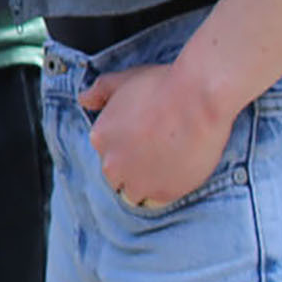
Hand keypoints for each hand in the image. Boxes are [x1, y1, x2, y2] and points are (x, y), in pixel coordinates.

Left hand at [79, 59, 239, 210]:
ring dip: (146, 183)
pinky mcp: (162, 193)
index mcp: (100, 138)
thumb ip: (99, 91)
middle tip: (157, 153)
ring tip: (166, 167)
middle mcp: (112, 163)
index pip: (107, 153)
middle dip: (132, 168)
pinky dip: (164, 191)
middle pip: (117, 176)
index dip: (125, 148)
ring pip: (134, 193)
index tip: (143, 140)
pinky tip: (176, 174)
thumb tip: (84, 99)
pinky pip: (158, 200)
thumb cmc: (162, 86)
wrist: (197, 99)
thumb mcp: (123, 81)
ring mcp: (137, 181)